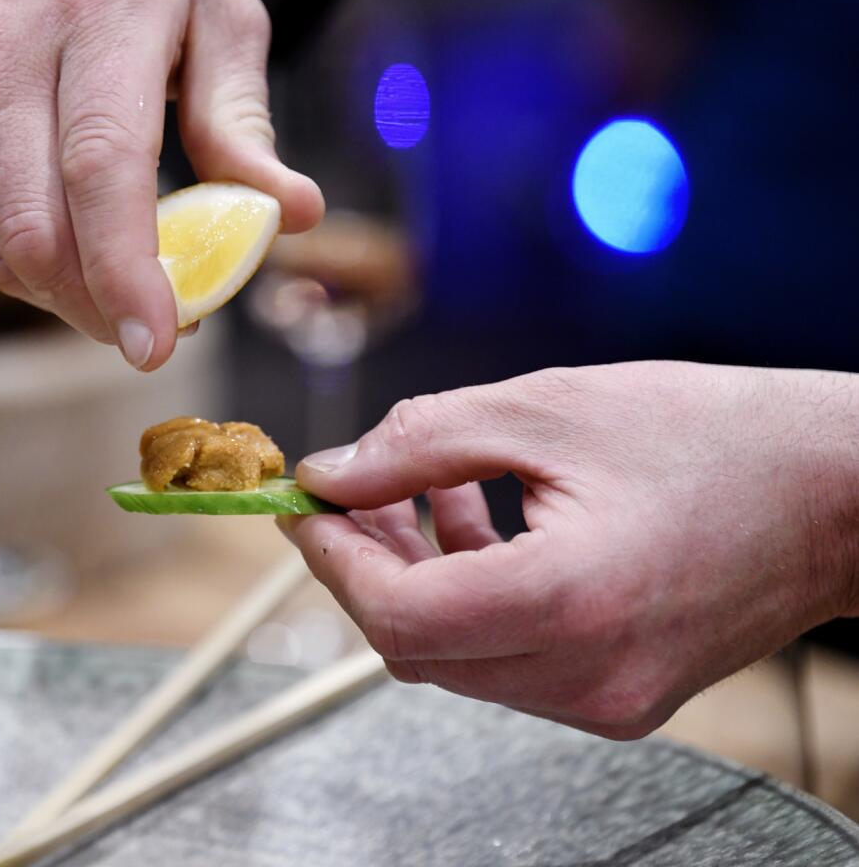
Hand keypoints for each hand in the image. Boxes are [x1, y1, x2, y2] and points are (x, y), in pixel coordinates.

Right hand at [0, 0, 323, 368]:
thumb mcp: (216, 5)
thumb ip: (243, 119)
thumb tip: (290, 215)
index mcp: (99, 16)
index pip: (103, 169)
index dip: (126, 271)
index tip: (158, 344)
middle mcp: (8, 56)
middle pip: (37, 230)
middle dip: (97, 308)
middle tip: (156, 328)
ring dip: (66, 294)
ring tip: (124, 287)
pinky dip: (34, 252)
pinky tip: (77, 233)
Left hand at [280, 362, 858, 738]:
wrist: (838, 492)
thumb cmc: (714, 437)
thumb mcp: (545, 412)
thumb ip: (418, 445)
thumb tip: (330, 475)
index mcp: (567, 603)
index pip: (395, 615)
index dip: (333, 558)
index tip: (305, 504)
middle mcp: (586, 676)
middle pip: (416, 645)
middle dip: (366, 566)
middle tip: (351, 490)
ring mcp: (607, 699)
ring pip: (456, 657)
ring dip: (417, 577)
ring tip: (418, 490)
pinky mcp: (621, 697)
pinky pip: (508, 660)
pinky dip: (471, 596)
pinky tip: (474, 520)